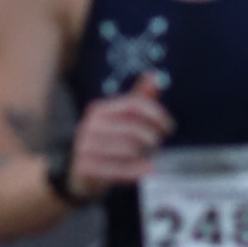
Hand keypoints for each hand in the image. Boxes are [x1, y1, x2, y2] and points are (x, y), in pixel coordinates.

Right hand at [61, 79, 171, 196]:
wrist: (78, 171)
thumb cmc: (107, 142)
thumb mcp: (121, 119)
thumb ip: (138, 99)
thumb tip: (154, 75)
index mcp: (99, 109)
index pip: (134, 103)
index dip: (156, 114)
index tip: (169, 127)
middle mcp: (90, 125)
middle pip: (134, 129)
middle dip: (152, 138)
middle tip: (157, 146)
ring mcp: (85, 146)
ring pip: (129, 149)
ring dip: (145, 155)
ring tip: (149, 157)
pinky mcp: (85, 167)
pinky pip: (119, 168)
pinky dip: (137, 170)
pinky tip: (148, 169)